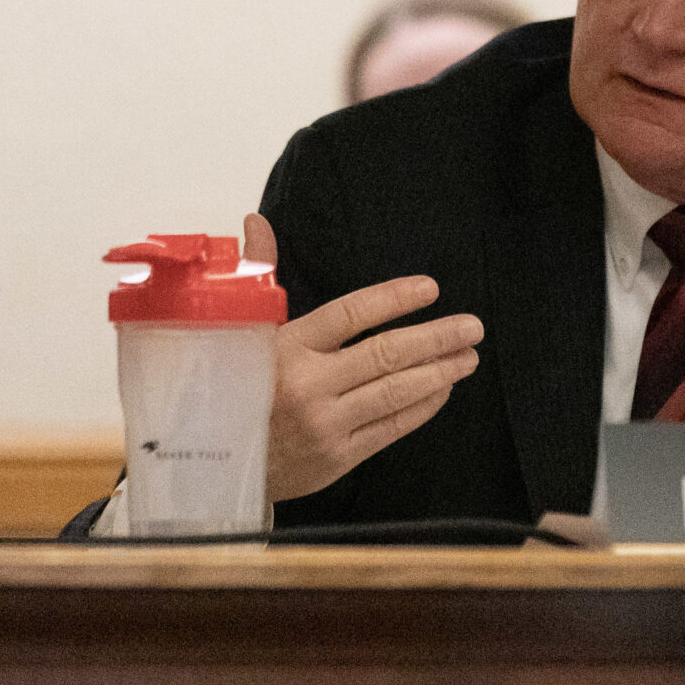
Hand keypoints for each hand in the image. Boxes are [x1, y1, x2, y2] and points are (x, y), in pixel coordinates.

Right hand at [244, 213, 483, 503]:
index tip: (430, 288)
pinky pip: (391, 428)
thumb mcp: (242, 330)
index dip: (395, 298)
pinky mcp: (337, 457)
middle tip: (472, 325)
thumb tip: (257, 221)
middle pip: (386, 353)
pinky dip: (423, 406)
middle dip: (437, 337)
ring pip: (396, 391)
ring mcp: (326, 424)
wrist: (213, 464)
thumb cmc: (232, 387)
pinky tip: (443, 388)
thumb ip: (259, 273)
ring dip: (440, 371)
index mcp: (286, 347)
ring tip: (468, 355)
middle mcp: (309, 385)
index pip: (352, 314)